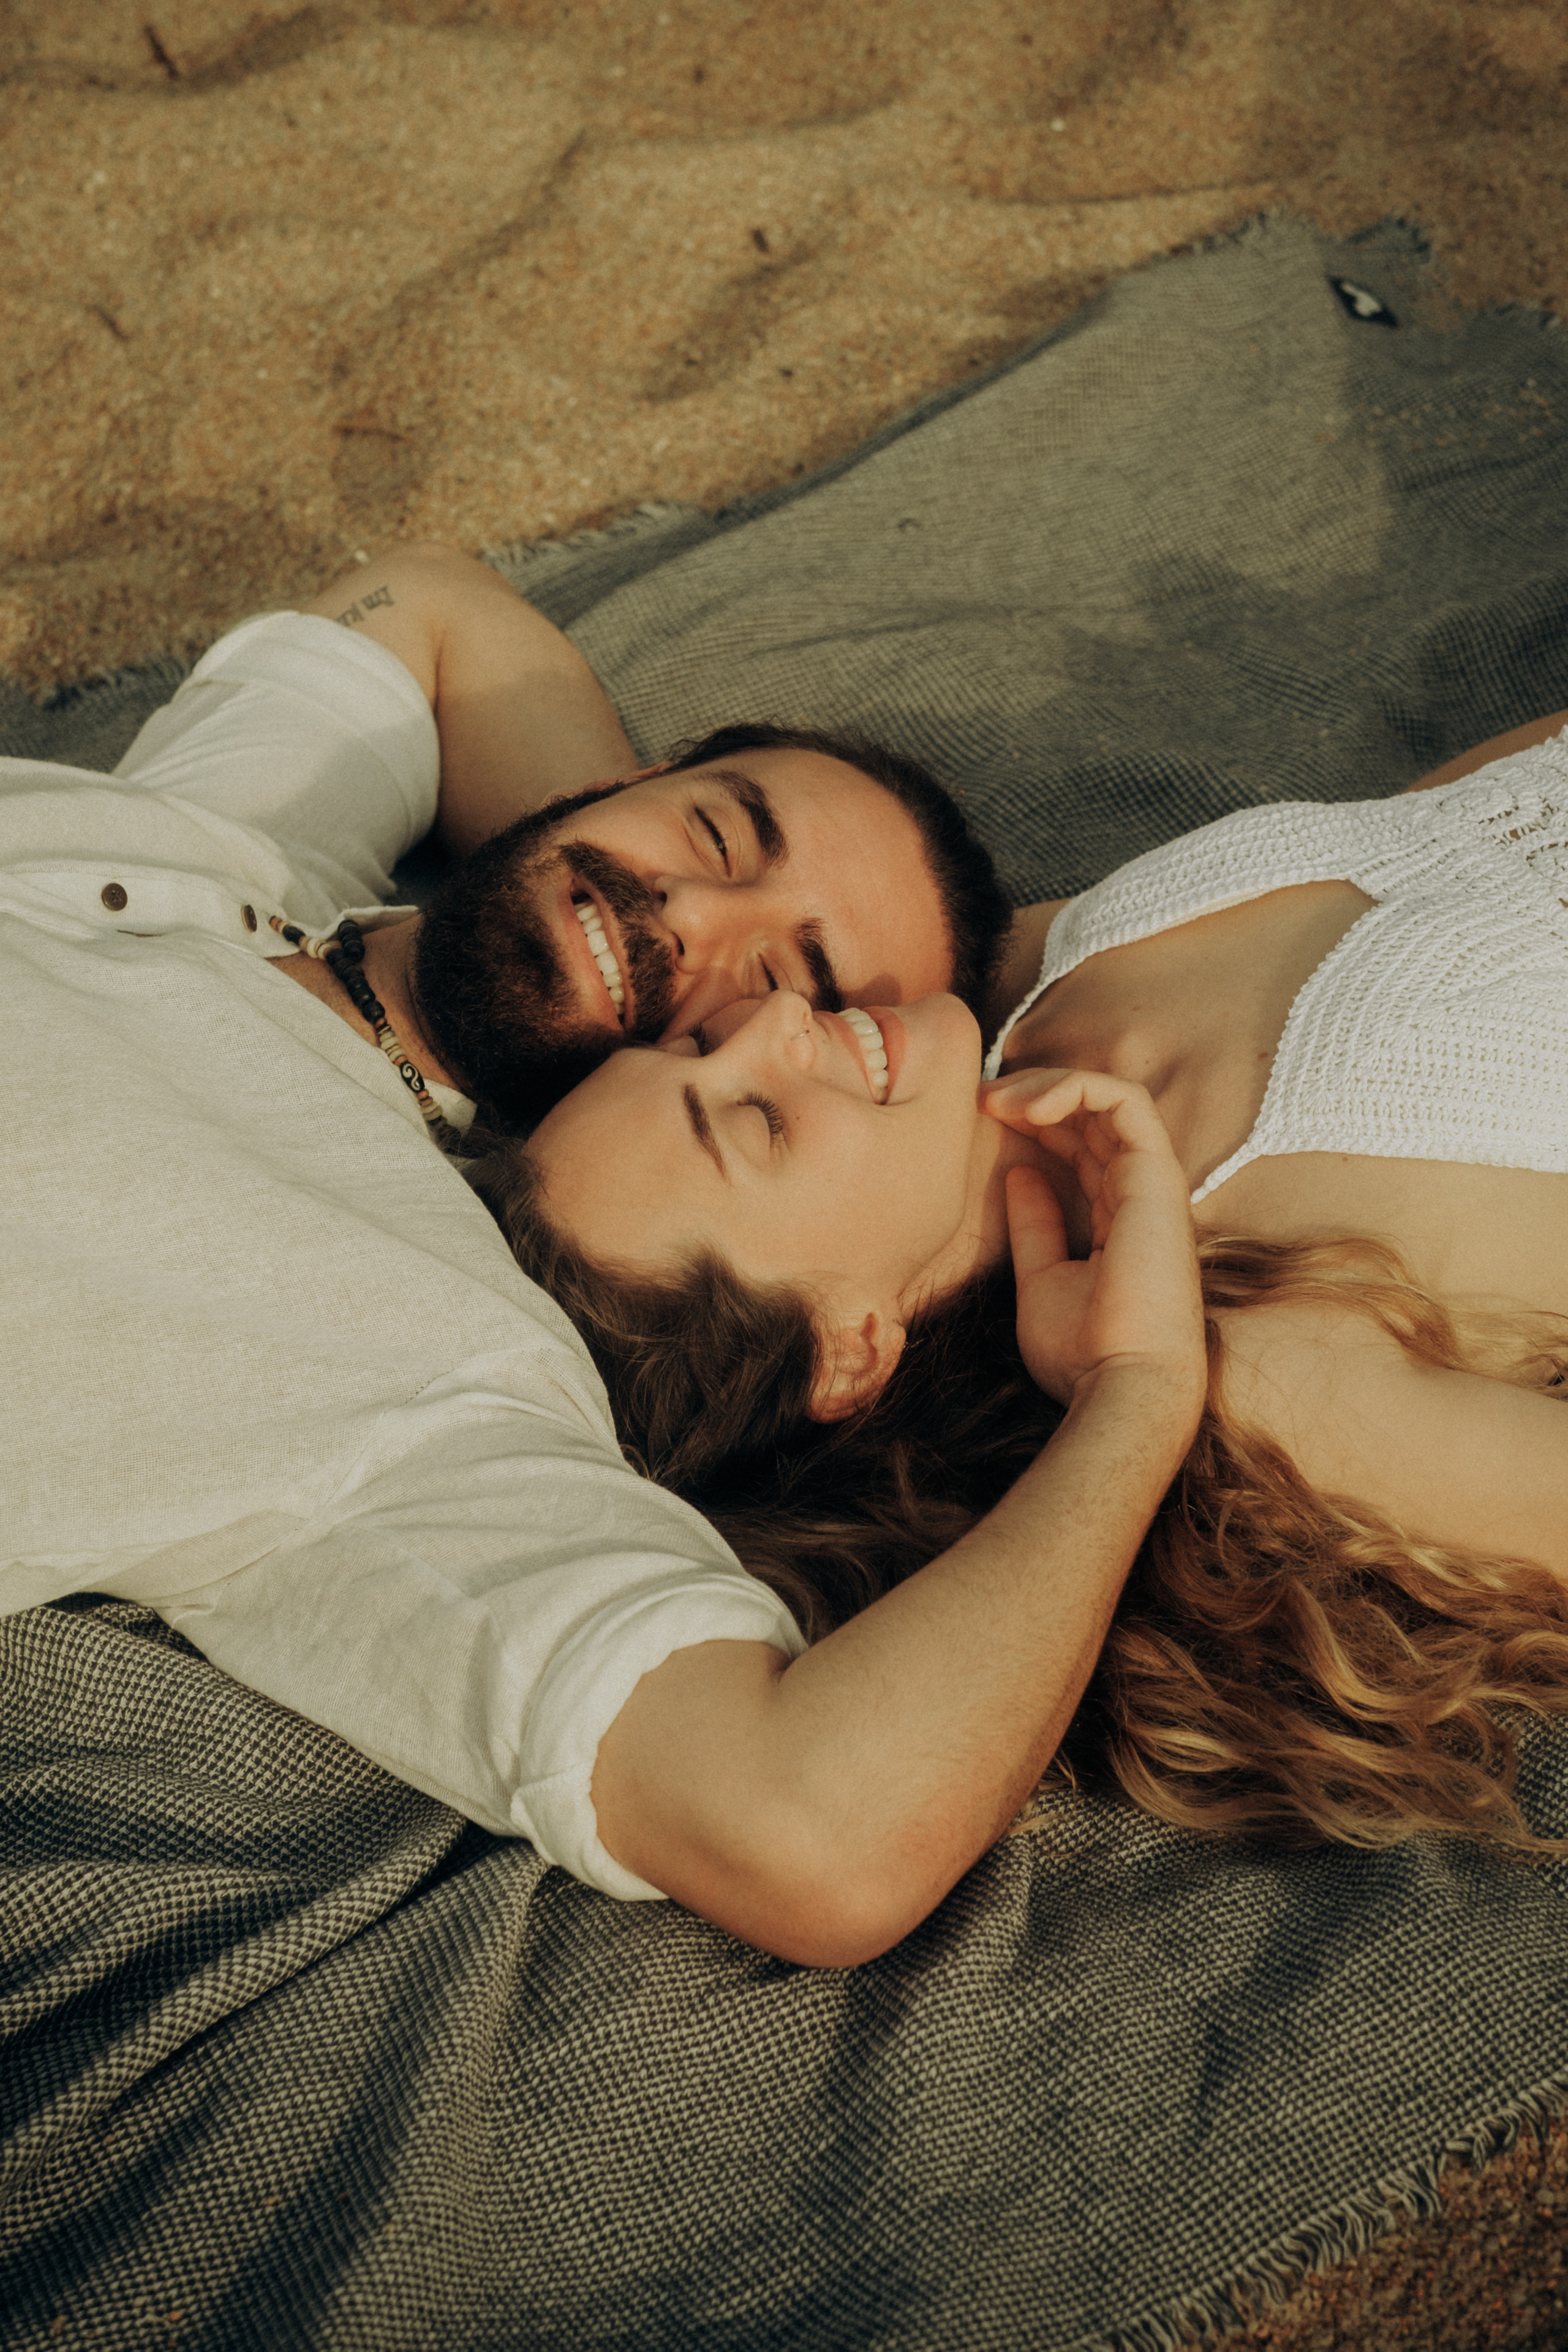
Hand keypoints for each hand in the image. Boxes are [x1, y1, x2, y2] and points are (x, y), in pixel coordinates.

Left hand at [980, 1067, 1205, 1416]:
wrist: (1120, 1384)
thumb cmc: (1085, 1351)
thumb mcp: (1041, 1280)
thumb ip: (1035, 1225)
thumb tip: (1020, 1174)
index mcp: (1117, 1220)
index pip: (1082, 1147)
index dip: (1036, 1122)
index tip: (982, 1119)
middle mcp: (1140, 1195)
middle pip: (1094, 1117)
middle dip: (1035, 1095)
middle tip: (981, 1099)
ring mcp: (1152, 1183)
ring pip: (1109, 1099)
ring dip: (1050, 1085)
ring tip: (998, 1100)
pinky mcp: (1158, 1175)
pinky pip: (1125, 1101)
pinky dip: (1077, 1089)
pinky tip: (1029, 1109)